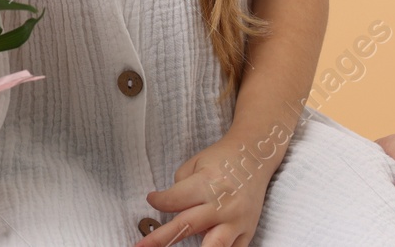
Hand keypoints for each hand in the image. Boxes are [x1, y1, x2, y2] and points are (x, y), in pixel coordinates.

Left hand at [139, 137, 270, 246]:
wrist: (255, 157)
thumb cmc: (221, 159)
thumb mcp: (195, 164)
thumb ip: (180, 188)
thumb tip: (172, 210)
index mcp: (207, 184)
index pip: (174, 200)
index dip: (158, 201)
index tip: (152, 199)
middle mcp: (222, 205)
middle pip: (187, 226)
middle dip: (161, 239)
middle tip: (140, 246)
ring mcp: (236, 221)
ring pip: (214, 246)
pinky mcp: (247, 231)